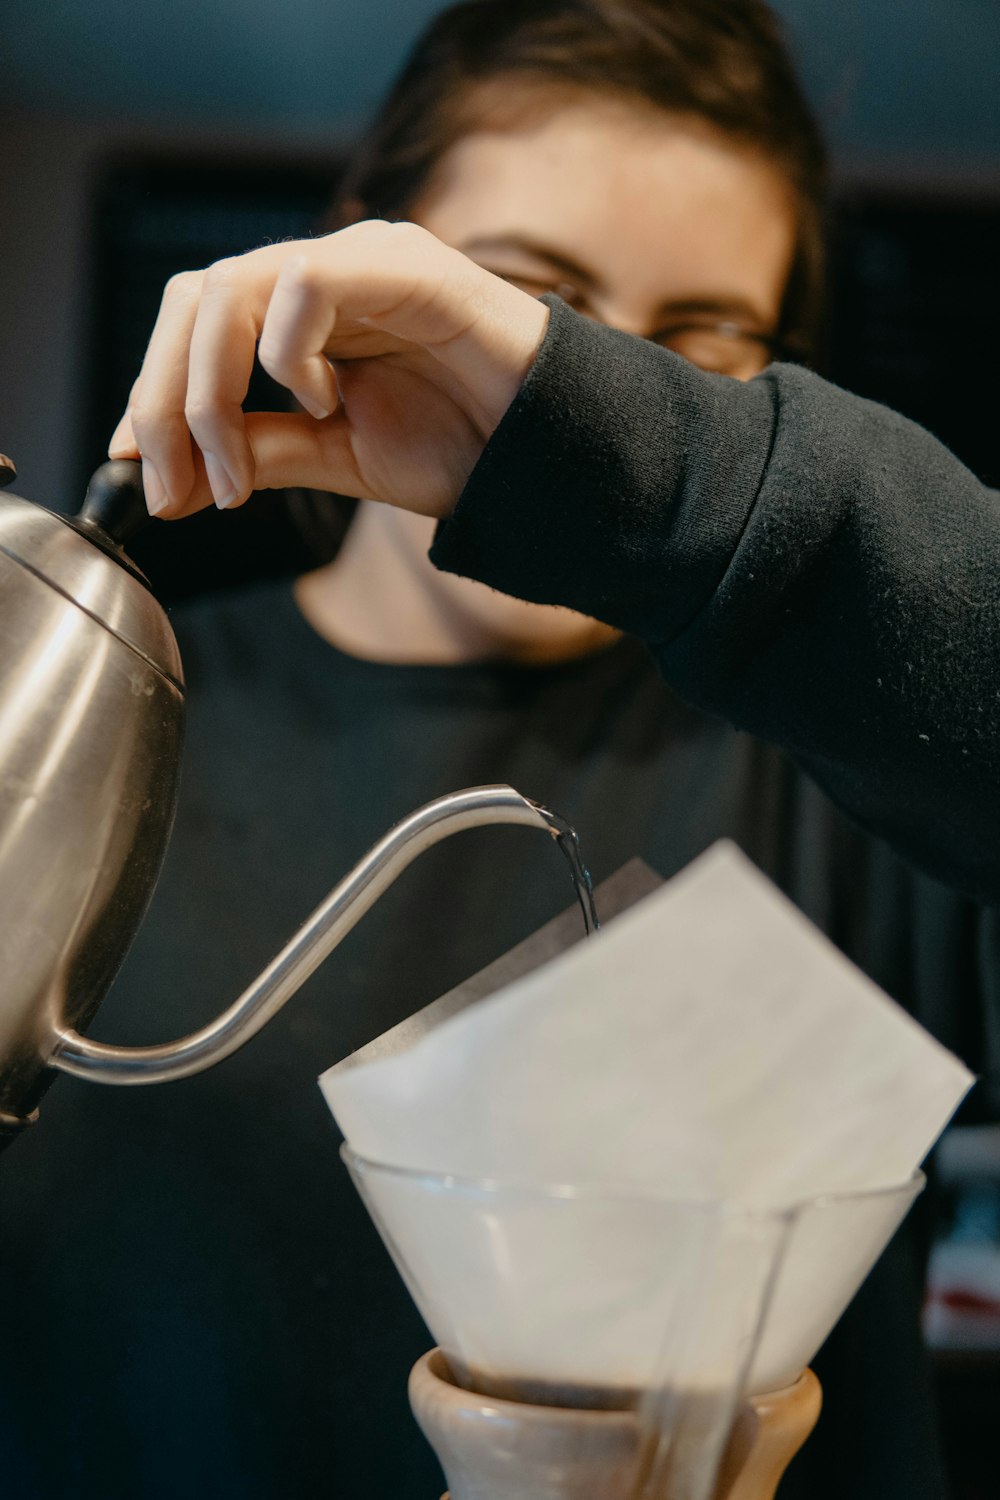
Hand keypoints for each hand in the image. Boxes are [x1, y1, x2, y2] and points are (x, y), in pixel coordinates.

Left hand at [108, 220, 549, 519]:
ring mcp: (360, 263)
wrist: (550, 454)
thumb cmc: (462, 445)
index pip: (194, 326)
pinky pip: (304, 284)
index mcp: (303, 317)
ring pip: (231, 287)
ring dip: (210, 392)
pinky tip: (323, 402)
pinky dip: (288, 355)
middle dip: (163, 400)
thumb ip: (263, 452)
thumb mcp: (338, 459)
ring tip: (237, 473)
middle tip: (174, 485)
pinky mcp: (402, 265)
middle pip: (193, 298)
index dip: (152, 394)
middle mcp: (322, 277)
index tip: (138, 472)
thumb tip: (180, 472)